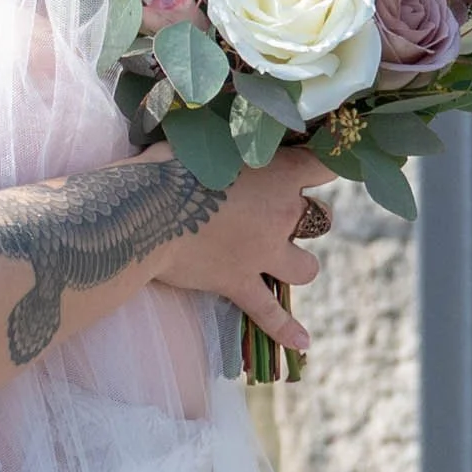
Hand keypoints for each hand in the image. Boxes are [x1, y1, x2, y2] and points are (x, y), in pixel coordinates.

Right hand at [153, 143, 333, 350]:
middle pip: (321, 219)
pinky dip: (286, 329)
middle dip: (306, 217)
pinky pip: (270, 313)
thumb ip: (228, 139)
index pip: (326, 166)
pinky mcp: (239, 282)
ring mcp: (263, 253)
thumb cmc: (167, 165)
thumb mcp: (204, 137)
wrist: (143, 208)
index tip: (317, 162)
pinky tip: (303, 342)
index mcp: (279, 172)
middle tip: (276, 213)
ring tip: (284, 261)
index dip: (327, 164)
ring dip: (299, 264)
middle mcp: (282, 214)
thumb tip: (224, 129)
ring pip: (306, 268)